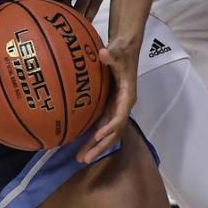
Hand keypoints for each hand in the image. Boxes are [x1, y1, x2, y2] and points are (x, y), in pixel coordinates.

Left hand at [77, 40, 137, 163]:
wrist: (125, 48)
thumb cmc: (122, 50)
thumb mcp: (118, 51)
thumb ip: (112, 54)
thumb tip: (104, 53)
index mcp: (127, 96)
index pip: (120, 116)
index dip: (110, 127)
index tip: (98, 136)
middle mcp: (122, 106)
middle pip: (113, 131)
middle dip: (100, 146)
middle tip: (85, 158)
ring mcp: (115, 107)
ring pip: (107, 132)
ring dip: (95, 146)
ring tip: (80, 158)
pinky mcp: (108, 106)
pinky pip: (101, 125)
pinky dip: (92, 136)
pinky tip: (80, 144)